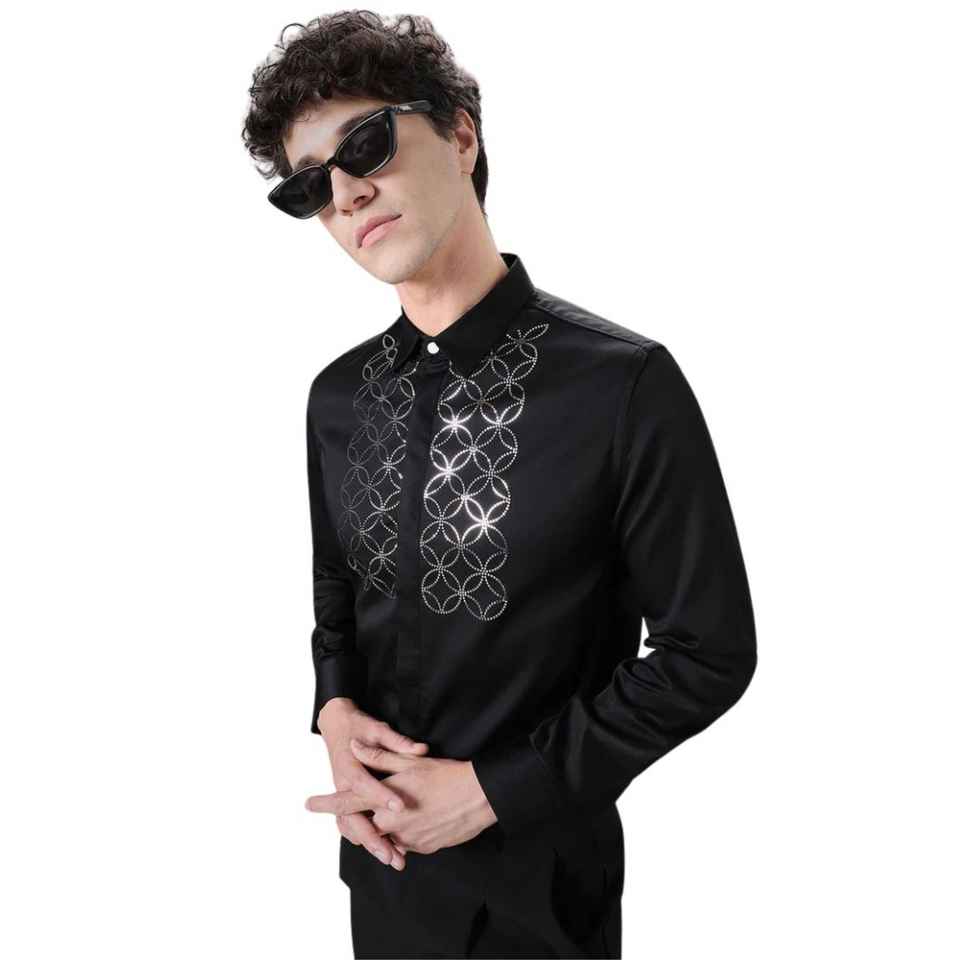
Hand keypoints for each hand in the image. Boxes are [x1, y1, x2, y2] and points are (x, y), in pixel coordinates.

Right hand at [307, 699, 429, 871]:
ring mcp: (344, 796)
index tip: (400, 807)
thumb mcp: (377, 729)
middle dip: (373, 838)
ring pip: (353, 828)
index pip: (364, 785)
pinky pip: (355, 826)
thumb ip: (397, 742)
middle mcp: (343, 785)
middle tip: (393, 855)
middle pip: (354, 819)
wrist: (337, 726)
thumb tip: (420, 749)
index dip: (381, 797)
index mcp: (349, 766)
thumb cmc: (359, 727)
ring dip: (372, 845)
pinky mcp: (349, 803)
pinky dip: (369, 840)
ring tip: (395, 860)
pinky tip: (389, 850)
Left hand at [308, 738, 497, 855]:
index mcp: (383, 803)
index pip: (346, 804)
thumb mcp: (409, 761)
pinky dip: (403, 833)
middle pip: (365, 827)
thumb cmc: (445, 775)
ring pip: (386, 836)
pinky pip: (405, 842)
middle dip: (360, 822)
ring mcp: (409, 841)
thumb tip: (354, 747)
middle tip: (361, 810)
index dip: (326, 803)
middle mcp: (392, 826)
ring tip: (399, 809)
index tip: (308, 804)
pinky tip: (416, 816)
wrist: (480, 797)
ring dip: (384, 828)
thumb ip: (378, 757)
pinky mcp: (424, 848)